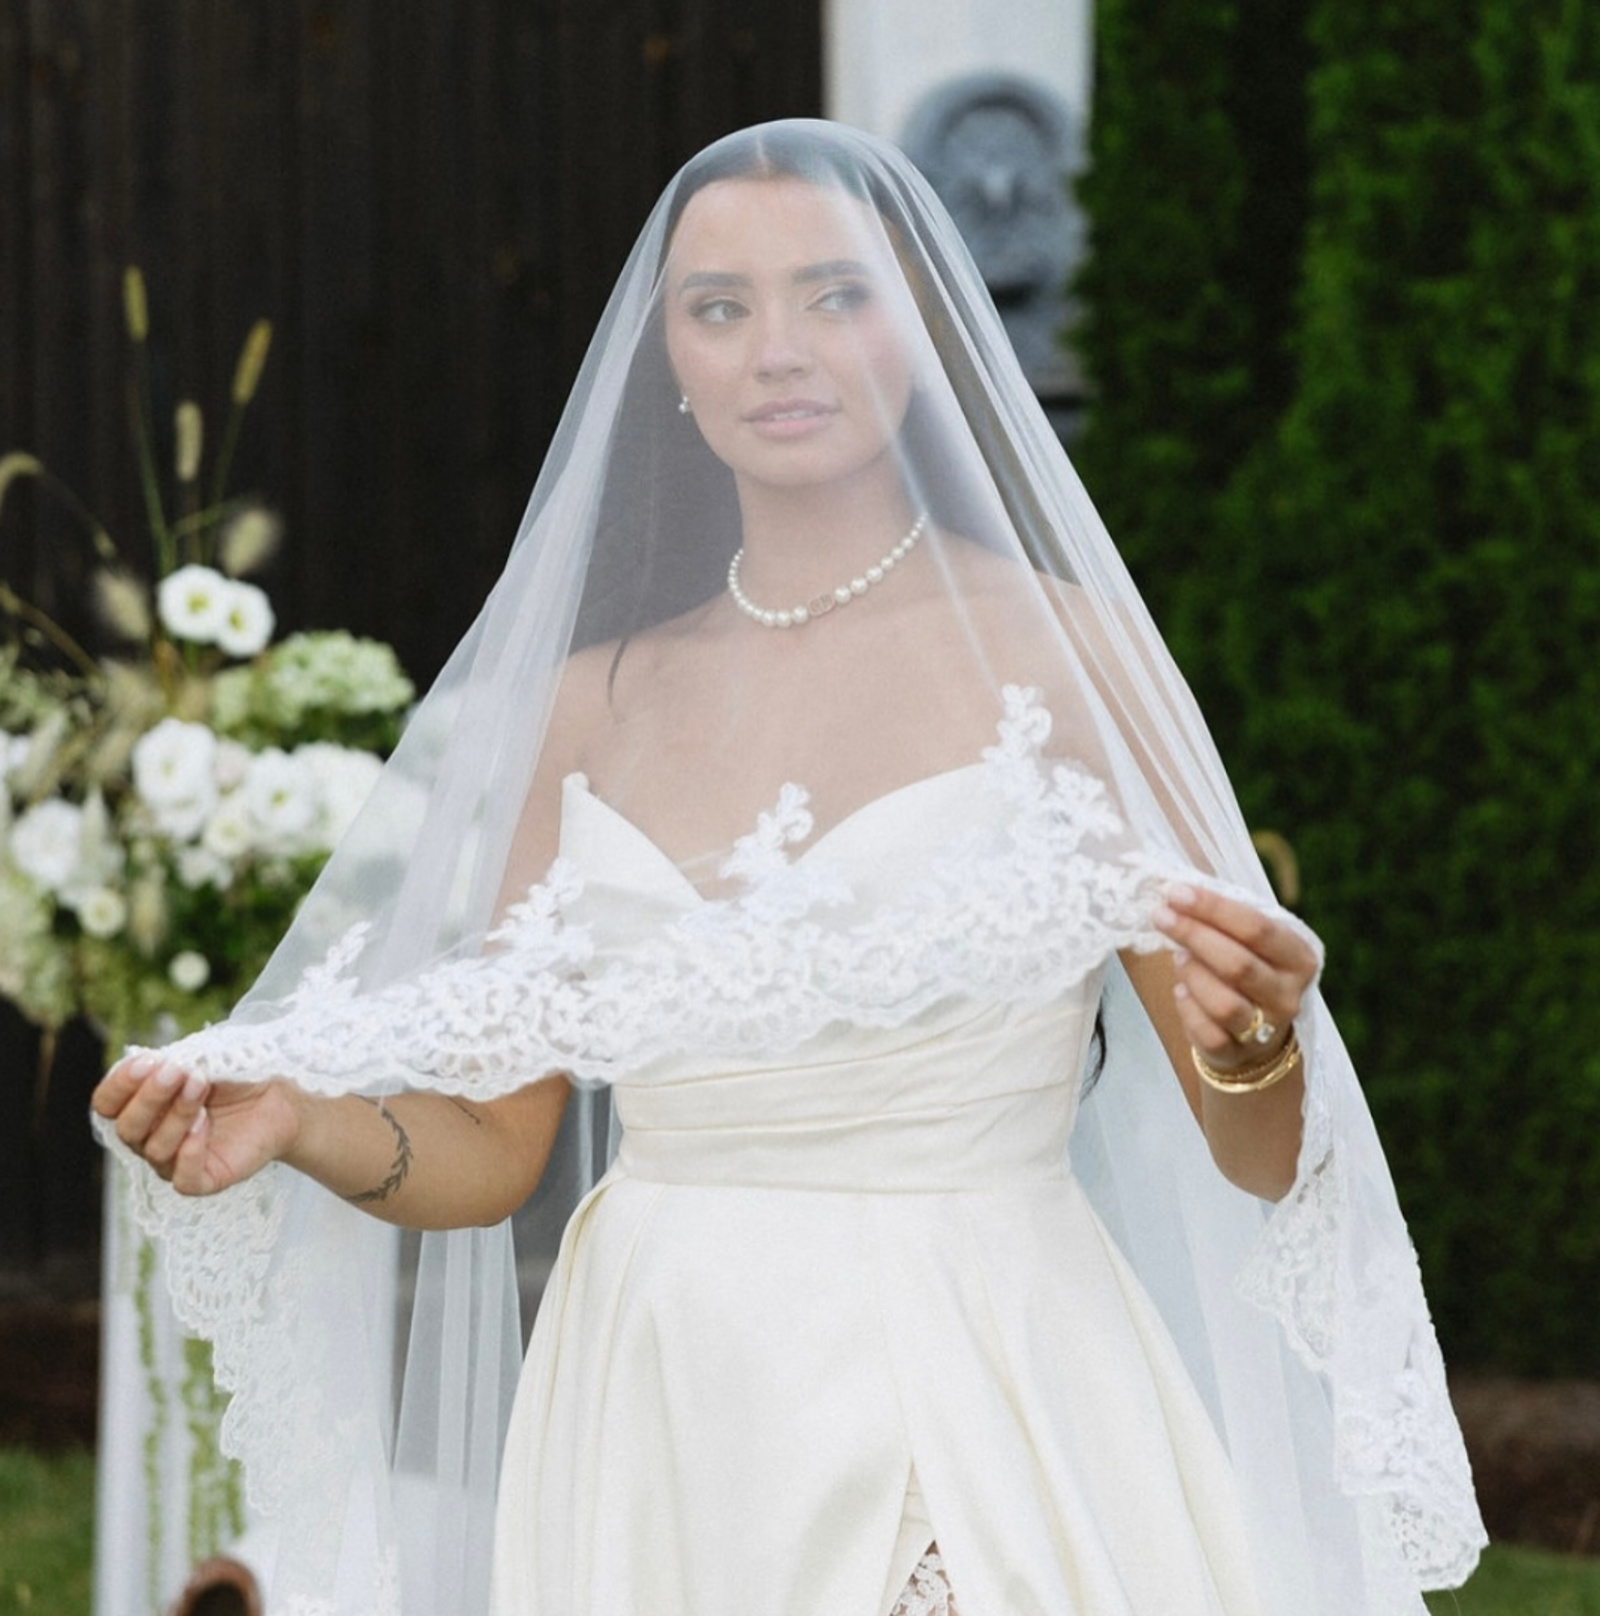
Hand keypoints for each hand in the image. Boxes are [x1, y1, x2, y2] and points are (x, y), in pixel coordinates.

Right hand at [92, 1053, 301, 1195]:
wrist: (281, 1095)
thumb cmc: (237, 1074)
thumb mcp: (204, 1057)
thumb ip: (175, 1060)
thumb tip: (151, 1064)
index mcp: (142, 1105)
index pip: (106, 1104)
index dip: (120, 1084)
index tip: (148, 1061)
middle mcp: (150, 1137)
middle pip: (126, 1128)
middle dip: (150, 1097)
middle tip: (179, 1072)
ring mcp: (175, 1161)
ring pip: (154, 1150)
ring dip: (177, 1114)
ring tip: (201, 1086)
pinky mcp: (204, 1179)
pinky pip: (182, 1179)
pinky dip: (188, 1153)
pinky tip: (203, 1126)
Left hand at [1152, 883, 1318, 1069]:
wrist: (1256, 1034)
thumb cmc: (1248, 970)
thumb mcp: (1250, 941)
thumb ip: (1225, 918)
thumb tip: (1176, 890)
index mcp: (1299, 958)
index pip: (1257, 928)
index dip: (1213, 908)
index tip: (1176, 892)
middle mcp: (1288, 995)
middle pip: (1238, 964)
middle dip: (1193, 935)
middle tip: (1161, 916)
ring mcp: (1267, 1029)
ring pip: (1224, 1002)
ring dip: (1192, 973)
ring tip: (1178, 956)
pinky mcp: (1238, 1052)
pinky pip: (1206, 1030)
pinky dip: (1187, 1006)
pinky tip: (1181, 989)